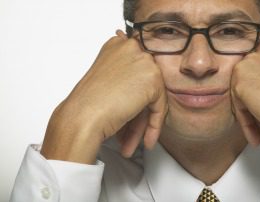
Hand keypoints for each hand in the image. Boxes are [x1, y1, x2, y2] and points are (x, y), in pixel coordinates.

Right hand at [41, 30, 167, 163]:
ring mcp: (143, 61)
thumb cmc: (87, 103)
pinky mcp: (153, 78)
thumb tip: (140, 89)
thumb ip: (125, 77)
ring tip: (131, 141)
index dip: (135, 95)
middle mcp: (131, 48)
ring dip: (142, 123)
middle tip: (129, 132)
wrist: (82, 117)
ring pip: (152, 97)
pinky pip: (159, 106)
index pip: (136, 71)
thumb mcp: (107, 81)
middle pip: (145, 85)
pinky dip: (153, 125)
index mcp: (117, 46)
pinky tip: (146, 140)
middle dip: (138, 113)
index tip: (133, 112)